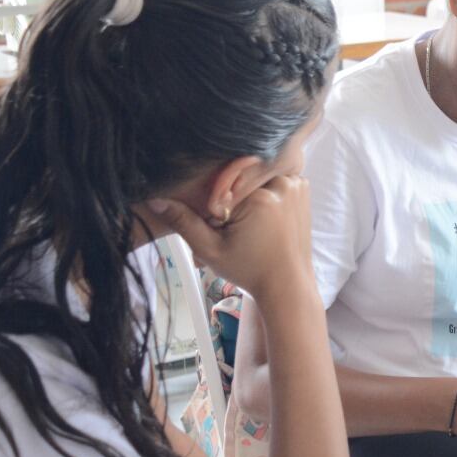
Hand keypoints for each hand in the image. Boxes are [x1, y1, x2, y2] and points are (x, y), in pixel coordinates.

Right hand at [145, 176, 315, 304]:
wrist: (287, 282)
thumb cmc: (250, 270)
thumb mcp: (210, 249)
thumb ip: (183, 222)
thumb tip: (155, 199)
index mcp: (258, 196)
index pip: (220, 180)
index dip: (213, 201)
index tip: (219, 222)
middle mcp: (281, 183)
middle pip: (241, 174)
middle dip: (231, 197)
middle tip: (236, 226)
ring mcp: (295, 183)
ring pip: (256, 173)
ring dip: (247, 191)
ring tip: (251, 223)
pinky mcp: (302, 187)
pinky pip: (273, 177)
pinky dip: (264, 190)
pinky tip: (264, 216)